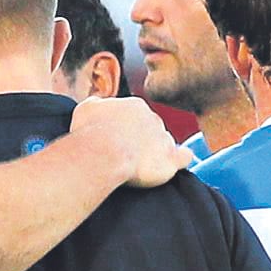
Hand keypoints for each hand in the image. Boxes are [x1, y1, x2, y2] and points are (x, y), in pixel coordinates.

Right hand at [72, 92, 191, 186]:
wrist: (104, 153)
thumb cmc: (90, 132)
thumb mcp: (86, 109)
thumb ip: (96, 104)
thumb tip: (98, 105)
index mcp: (135, 105)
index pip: (135, 115)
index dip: (124, 129)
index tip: (113, 140)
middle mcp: (153, 118)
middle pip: (150, 128)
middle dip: (140, 140)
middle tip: (123, 154)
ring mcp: (164, 138)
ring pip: (164, 143)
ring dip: (154, 152)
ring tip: (138, 166)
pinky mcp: (171, 159)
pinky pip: (184, 157)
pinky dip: (180, 160)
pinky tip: (171, 165)